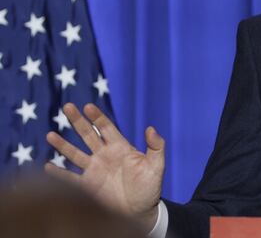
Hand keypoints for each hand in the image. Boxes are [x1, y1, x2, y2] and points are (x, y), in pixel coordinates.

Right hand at [45, 103, 164, 230]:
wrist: (140, 211)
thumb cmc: (150, 188)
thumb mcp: (156, 165)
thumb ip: (156, 146)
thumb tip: (151, 128)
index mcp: (120, 148)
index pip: (107, 128)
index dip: (97, 117)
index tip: (88, 106)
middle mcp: (104, 156)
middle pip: (88, 135)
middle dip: (78, 121)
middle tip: (67, 106)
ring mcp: (94, 170)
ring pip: (75, 154)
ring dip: (63, 145)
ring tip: (50, 135)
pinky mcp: (88, 186)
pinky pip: (70, 178)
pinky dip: (59, 173)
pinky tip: (48, 166)